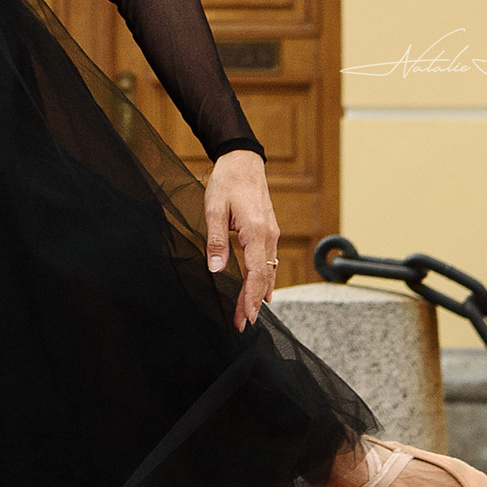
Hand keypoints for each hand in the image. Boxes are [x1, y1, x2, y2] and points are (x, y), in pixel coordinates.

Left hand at [203, 151, 281, 330]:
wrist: (243, 161)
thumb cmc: (227, 182)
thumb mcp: (214, 209)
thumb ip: (216, 240)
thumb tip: (217, 270)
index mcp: (256, 232)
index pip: (255, 274)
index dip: (249, 298)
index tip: (243, 317)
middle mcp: (270, 236)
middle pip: (264, 278)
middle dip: (253, 303)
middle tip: (242, 324)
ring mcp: (272, 234)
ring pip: (269, 272)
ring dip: (259, 294)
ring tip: (249, 314)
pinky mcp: (269, 232)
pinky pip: (270, 262)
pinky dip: (265, 280)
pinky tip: (262, 292)